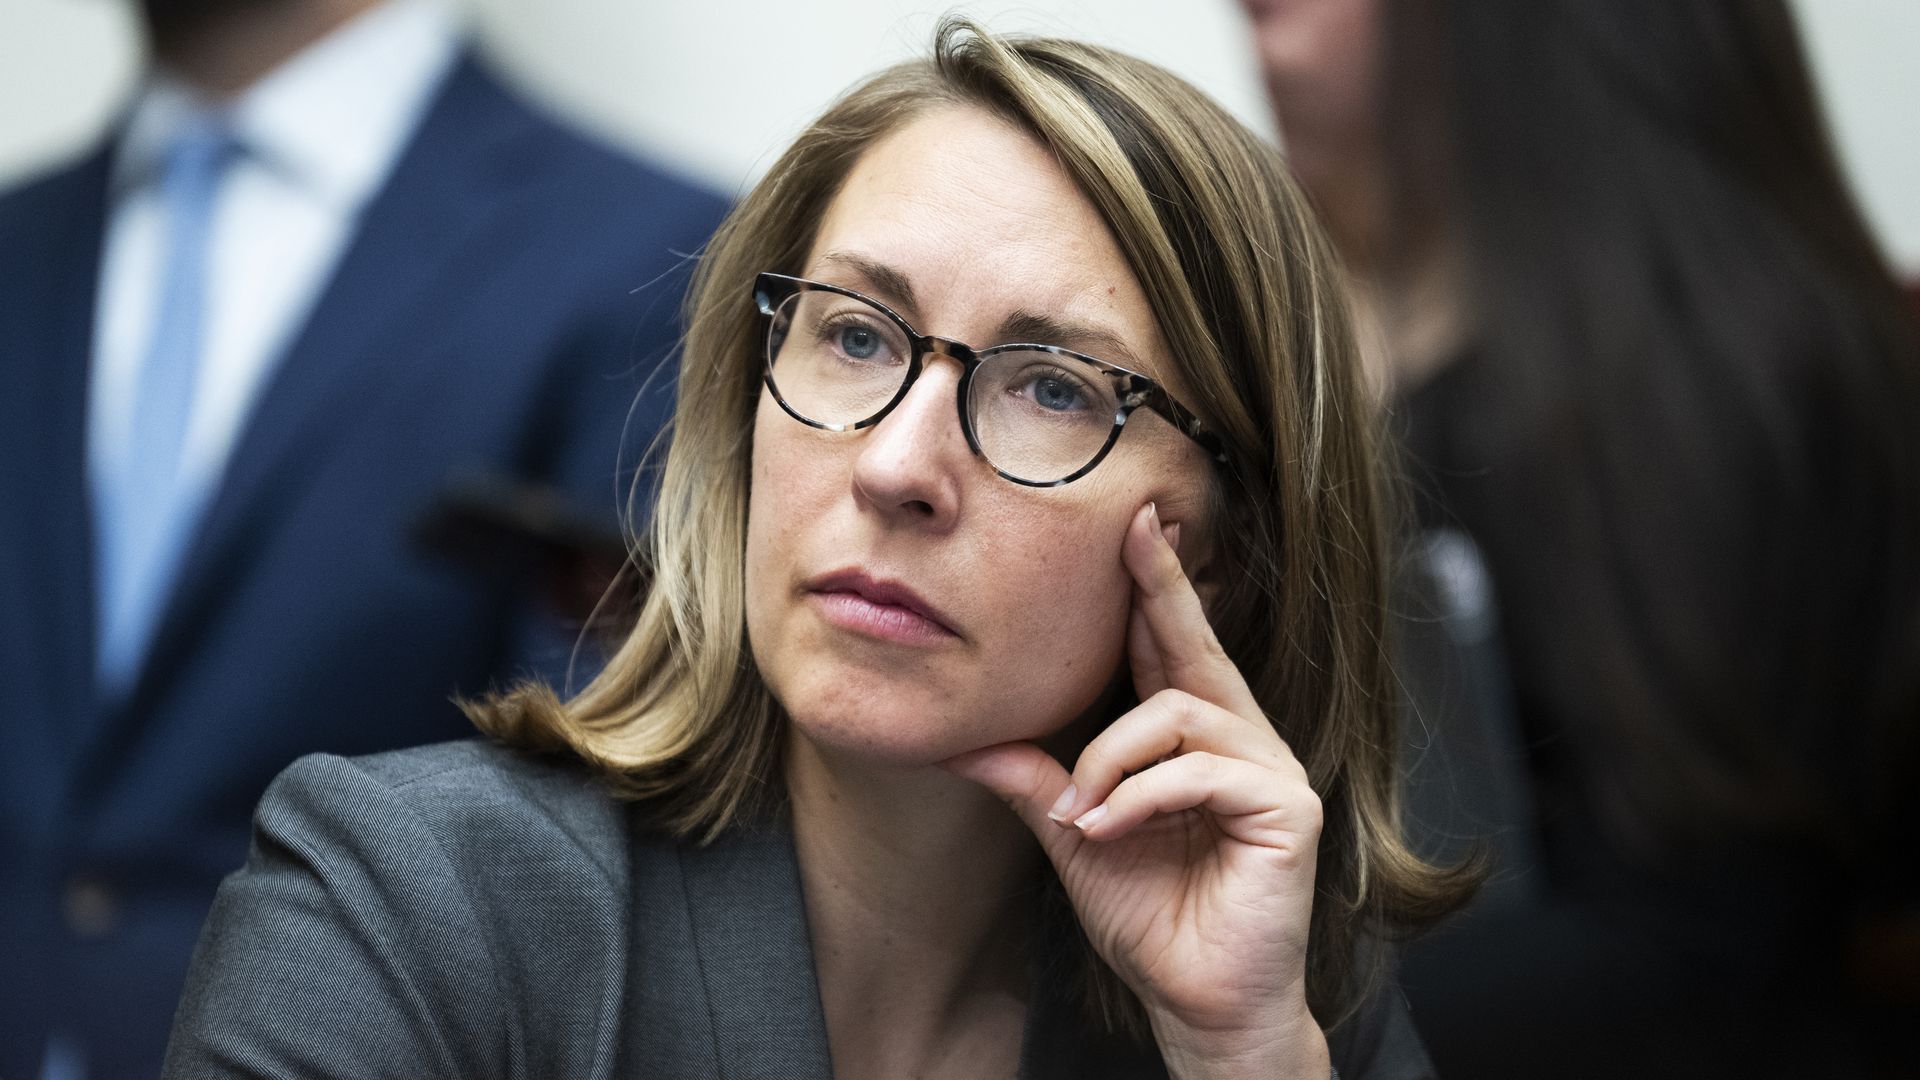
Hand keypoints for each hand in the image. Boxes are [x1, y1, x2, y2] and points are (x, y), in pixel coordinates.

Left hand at [944, 503, 1327, 1078]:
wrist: (1196, 1001)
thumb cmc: (1150, 918)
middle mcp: (1243, 741)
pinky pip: (1200, 770)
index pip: (1174, 647)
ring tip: (1082, 812)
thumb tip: (962, 745)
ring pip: (1179, 714)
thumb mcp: (1077, 835)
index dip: (1157, 584)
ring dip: (1111, 758)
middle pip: (1196, 647)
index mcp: (1197, 739)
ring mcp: (1273, 772)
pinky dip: (1139, 797)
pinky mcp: (1290, 808)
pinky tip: (1107, 830)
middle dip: (1163, 586)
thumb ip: (1036, 783)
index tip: (1137, 522)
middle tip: (1135, 529)